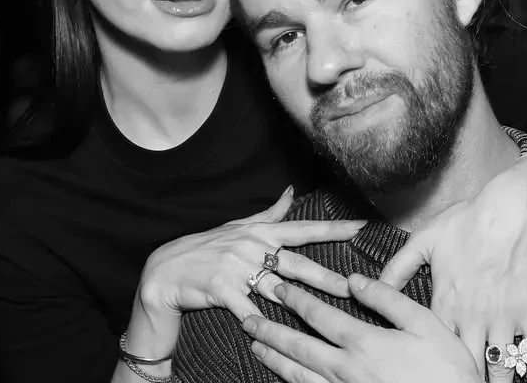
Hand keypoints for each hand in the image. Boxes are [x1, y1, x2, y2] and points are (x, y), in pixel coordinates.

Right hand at [138, 186, 365, 321]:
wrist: (166, 271)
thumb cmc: (205, 249)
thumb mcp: (238, 226)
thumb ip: (269, 214)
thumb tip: (291, 191)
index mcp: (259, 233)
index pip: (302, 229)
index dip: (332, 228)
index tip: (359, 227)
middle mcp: (251, 247)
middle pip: (297, 264)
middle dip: (326, 276)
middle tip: (352, 286)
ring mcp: (236, 268)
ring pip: (277, 289)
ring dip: (301, 303)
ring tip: (325, 316)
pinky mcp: (223, 289)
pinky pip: (248, 310)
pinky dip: (260, 323)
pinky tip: (274, 334)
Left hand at [243, 275, 481, 382]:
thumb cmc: (446, 369)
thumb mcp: (425, 323)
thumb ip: (388, 299)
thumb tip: (356, 279)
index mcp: (364, 342)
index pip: (319, 315)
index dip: (297, 299)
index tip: (279, 287)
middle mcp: (346, 368)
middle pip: (298, 346)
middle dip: (271, 330)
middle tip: (248, 318)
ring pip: (299, 374)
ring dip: (274, 358)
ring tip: (255, 345)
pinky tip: (283, 378)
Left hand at [378, 166, 526, 380]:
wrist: (510, 209)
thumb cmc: (465, 221)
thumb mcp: (421, 241)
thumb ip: (396, 268)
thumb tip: (365, 283)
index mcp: (444, 301)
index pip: (428, 344)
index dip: (423, 364)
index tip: (420, 376)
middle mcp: (472, 316)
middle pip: (464, 362)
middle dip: (460, 379)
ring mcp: (502, 317)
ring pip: (500, 366)